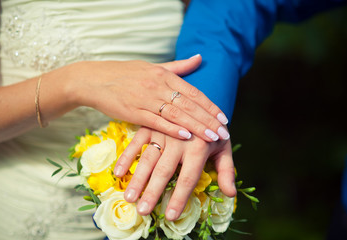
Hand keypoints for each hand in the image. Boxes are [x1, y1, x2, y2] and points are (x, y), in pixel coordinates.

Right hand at [63, 55, 229, 141]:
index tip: (224, 118)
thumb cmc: (124, 74)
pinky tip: (186, 136)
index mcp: (164, 75)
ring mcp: (145, 99)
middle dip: (209, 120)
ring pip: (176, 114)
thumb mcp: (152, 66)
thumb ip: (178, 66)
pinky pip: (156, 121)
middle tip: (224, 132)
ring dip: (196, 126)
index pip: (193, 92)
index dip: (210, 105)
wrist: (93, 80)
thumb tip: (200, 58)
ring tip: (212, 137)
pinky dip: (172, 129)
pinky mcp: (133, 111)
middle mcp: (157, 85)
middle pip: (189, 105)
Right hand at [114, 127, 235, 220]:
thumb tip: (230, 194)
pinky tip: (118, 173)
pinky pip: (136, 142)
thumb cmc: (211, 131)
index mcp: (199, 147)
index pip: (188, 178)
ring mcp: (163, 132)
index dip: (179, 198)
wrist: (199, 103)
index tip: (170, 216)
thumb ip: (226, 171)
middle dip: (153, 192)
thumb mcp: (223, 148)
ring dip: (137, 178)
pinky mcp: (151, 126)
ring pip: (148, 158)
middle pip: (164, 171)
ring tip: (129, 197)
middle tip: (142, 211)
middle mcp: (179, 140)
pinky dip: (127, 157)